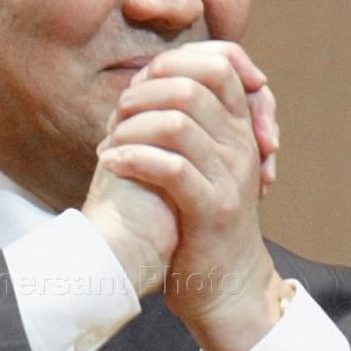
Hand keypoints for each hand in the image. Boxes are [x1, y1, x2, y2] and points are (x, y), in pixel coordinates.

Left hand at [96, 41, 287, 350]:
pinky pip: (171, 167)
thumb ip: (186, 128)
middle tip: (116, 117)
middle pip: (193, 85)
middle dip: (143, 94)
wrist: (226, 287)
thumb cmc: (200, 225)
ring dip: (132, 127)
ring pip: (178, 123)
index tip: (138, 88)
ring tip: (110, 144)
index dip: (173, 62)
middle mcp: (240, 146)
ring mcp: (230, 177)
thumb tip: (143, 86)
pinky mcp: (212, 209)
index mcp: (239, 130)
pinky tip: (112, 164)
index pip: (220, 64)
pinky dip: (134, 158)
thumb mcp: (201, 167)